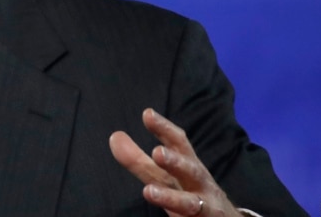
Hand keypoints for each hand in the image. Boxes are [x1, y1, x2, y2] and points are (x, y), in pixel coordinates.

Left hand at [110, 108, 239, 216]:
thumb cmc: (190, 191)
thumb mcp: (164, 176)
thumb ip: (139, 160)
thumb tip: (114, 136)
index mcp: (188, 166)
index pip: (178, 143)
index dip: (164, 128)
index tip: (148, 114)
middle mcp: (199, 184)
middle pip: (190, 170)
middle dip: (175, 161)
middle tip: (157, 152)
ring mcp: (206, 207)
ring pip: (191, 203)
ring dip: (171, 198)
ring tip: (148, 192)